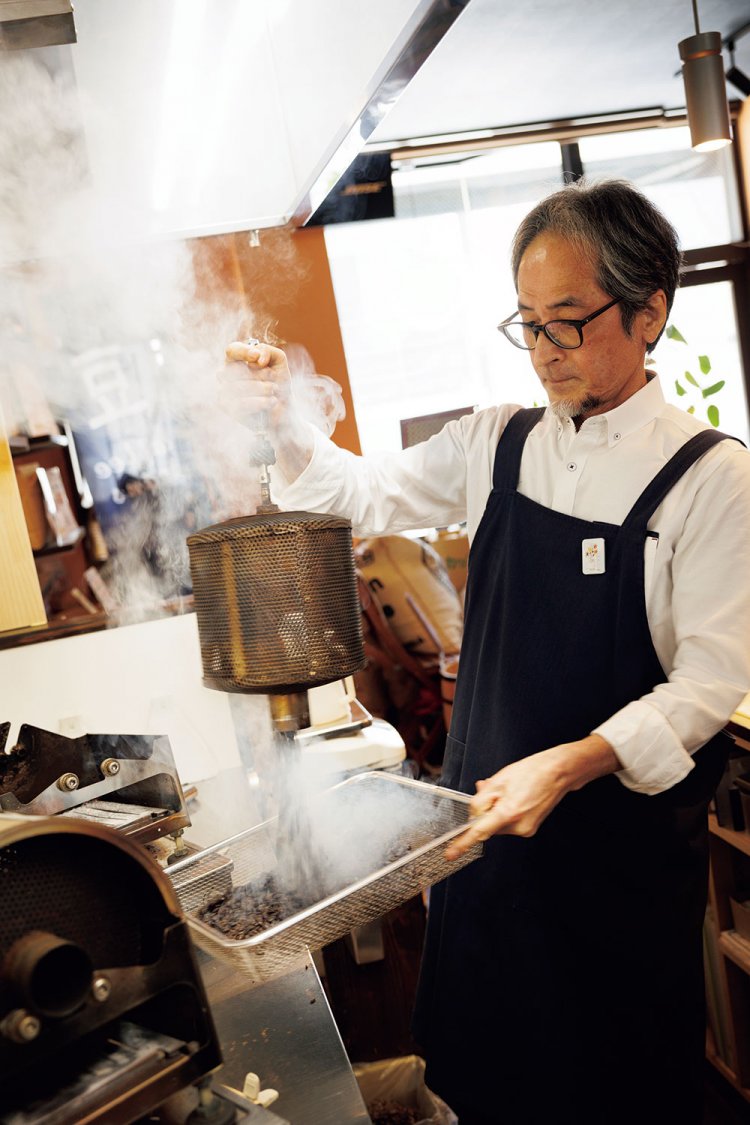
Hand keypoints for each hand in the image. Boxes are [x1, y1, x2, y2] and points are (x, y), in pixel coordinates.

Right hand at [220, 340, 292, 430]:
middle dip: (260, 374)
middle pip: (236, 369)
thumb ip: (268, 351)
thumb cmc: (277, 380)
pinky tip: (271, 401)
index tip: (256, 356)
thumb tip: (257, 357)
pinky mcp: (228, 408)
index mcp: (236, 359)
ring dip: (261, 388)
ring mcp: (224, 391)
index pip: (232, 350)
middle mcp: (226, 374)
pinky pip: (240, 404)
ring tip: (274, 390)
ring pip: (238, 387)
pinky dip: (259, 402)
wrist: (283, 405)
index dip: (243, 352)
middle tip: (273, 377)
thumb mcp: (278, 360)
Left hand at [444, 734, 619, 860]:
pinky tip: (514, 797)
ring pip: (498, 824)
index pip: (479, 832)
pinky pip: (509, 823)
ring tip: (509, 791)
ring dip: (496, 810)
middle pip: (488, 825)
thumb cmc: (532, 772)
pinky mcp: (530, 829)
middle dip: (485, 810)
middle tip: (493, 791)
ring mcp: (525, 830)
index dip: (463, 843)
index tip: (450, 854)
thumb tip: (474, 813)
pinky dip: (505, 812)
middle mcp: (518, 827)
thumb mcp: (499, 780)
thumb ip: (481, 799)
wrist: (559, 773)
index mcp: (508, 813)